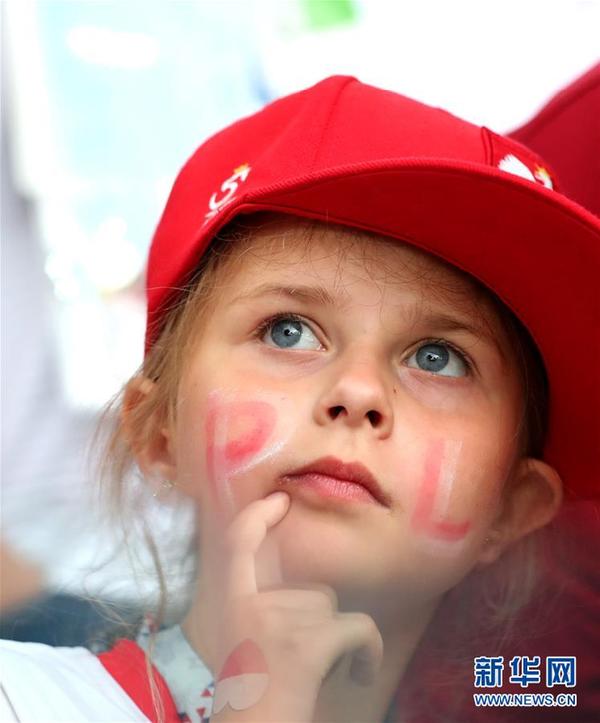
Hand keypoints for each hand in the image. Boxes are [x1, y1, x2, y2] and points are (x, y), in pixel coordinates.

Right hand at [210, 491, 383, 721]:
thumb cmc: (255, 696)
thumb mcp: (245, 641)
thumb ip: (262, 606)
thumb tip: (304, 586)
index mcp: (232, 604)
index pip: (238, 542)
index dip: (257, 515)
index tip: (279, 499)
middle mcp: (249, 604)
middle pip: (311, 589)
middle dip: (322, 623)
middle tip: (304, 661)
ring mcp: (278, 620)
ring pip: (333, 608)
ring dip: (340, 639)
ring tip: (320, 672)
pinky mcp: (307, 642)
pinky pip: (358, 627)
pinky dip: (369, 651)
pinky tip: (361, 674)